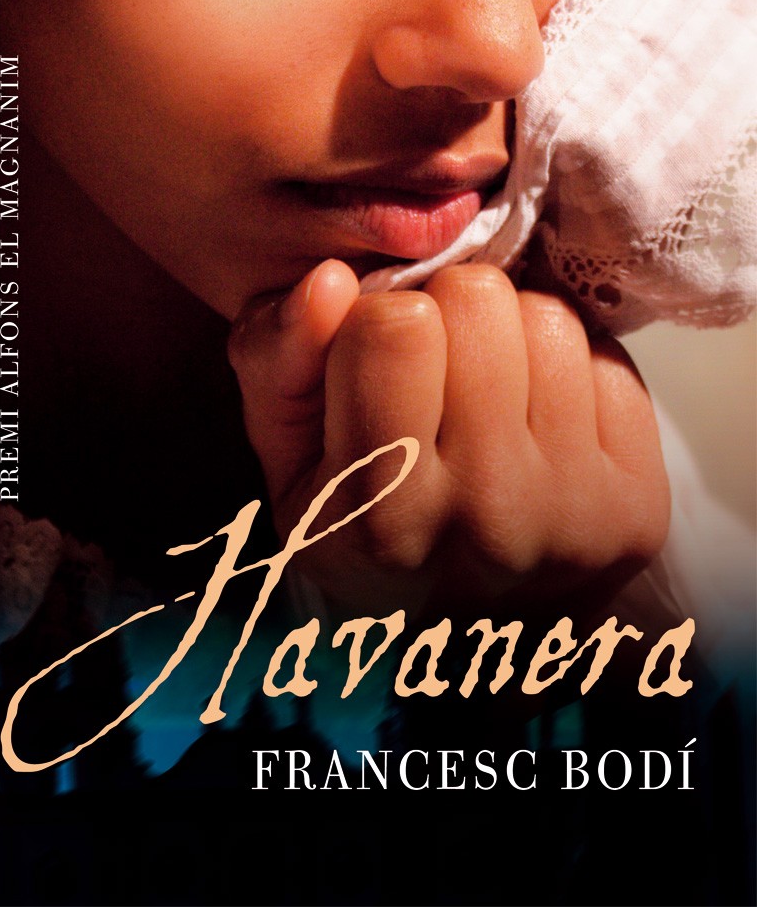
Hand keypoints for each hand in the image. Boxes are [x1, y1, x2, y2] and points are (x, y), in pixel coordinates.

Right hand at [229, 261, 669, 616]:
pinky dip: (568, 370)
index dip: (379, 323)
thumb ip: (278, 362)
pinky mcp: (640, 500)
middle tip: (439, 375)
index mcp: (381, 511)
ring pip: (548, 317)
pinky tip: (540, 418)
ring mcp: (576, 510)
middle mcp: (488, 513)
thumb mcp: (287, 464)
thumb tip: (330, 278)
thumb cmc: (364, 539)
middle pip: (480, 300)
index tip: (379, 366)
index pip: (396, 323)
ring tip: (489, 396)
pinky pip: (607, 356)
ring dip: (511, 337)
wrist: (470, 642)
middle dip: (449, 317)